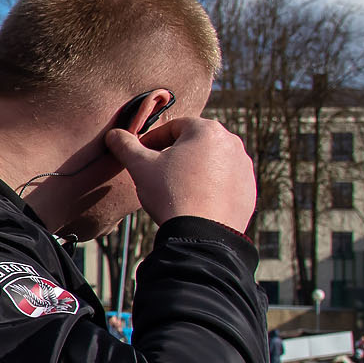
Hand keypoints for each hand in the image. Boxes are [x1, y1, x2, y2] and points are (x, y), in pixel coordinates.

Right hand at [106, 117, 256, 232]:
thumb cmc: (171, 194)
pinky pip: (226, 181)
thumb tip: (114, 134)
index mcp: (207, 130)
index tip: (141, 154)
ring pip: (212, 161)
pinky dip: (211, 186)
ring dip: (194, 169)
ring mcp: (244, 167)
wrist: (202, 235)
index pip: (174, 127)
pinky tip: (195, 200)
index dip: (153, 139)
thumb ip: (126, 146)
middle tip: (158, 171)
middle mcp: (232, 143)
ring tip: (176, 188)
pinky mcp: (249, 189)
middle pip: (195, 142)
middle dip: (176, 153)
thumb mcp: (141, 167)